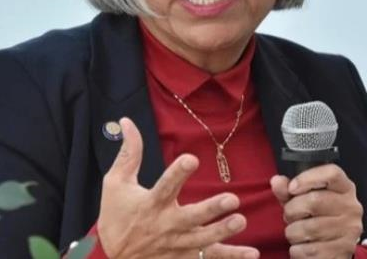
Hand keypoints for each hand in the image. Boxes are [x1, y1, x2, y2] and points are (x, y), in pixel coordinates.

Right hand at [97, 118, 258, 258]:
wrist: (114, 256)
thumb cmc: (115, 215)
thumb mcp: (115, 182)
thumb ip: (128, 153)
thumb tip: (127, 122)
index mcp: (150, 203)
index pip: (165, 186)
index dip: (178, 173)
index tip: (192, 159)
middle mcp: (165, 224)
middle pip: (191, 217)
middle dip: (211, 209)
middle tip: (232, 199)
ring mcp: (176, 243)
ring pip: (203, 239)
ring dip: (223, 231)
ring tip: (241, 220)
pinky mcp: (183, 257)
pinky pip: (210, 258)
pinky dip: (231, 256)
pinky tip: (252, 253)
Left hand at [270, 165, 362, 258]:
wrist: (331, 247)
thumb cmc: (315, 217)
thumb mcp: (299, 199)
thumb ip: (286, 190)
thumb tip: (276, 181)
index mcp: (344, 189)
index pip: (332, 173)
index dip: (307, 178)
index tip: (291, 188)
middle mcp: (351, 207)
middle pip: (314, 200)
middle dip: (292, 210)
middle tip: (290, 216)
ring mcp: (349, 230)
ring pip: (308, 228)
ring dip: (293, 231)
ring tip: (297, 231)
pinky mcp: (342, 251)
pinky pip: (308, 249)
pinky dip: (297, 249)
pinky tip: (302, 245)